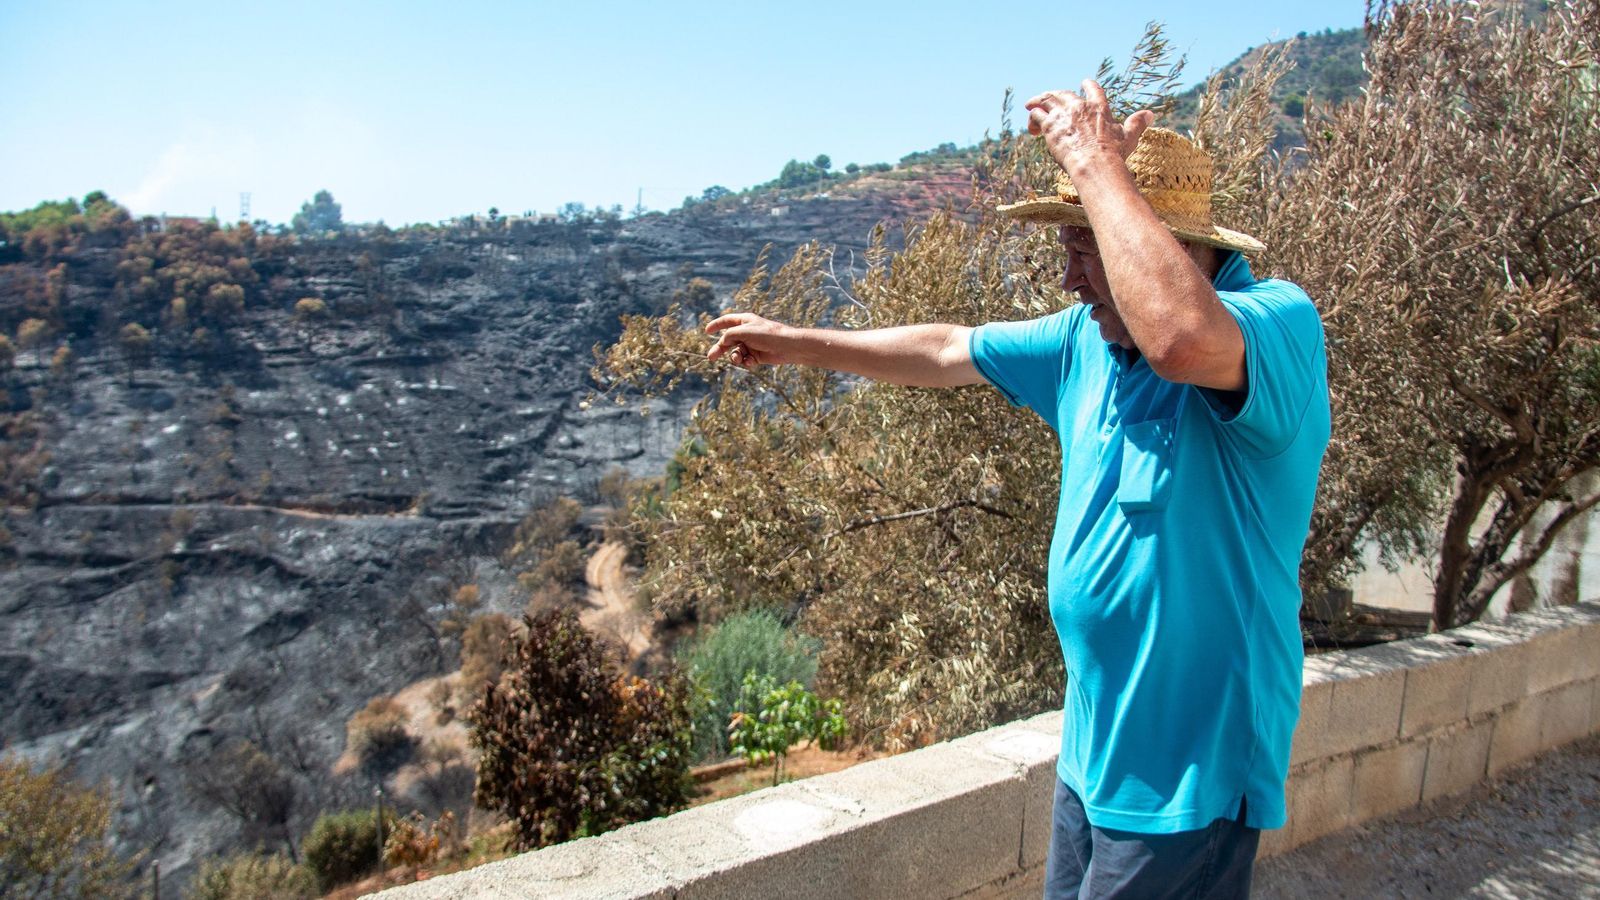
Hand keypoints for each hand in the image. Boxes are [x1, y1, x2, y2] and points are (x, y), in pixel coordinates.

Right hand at [705, 312, 797, 368]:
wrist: (787, 346)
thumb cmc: (767, 334)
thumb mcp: (744, 331)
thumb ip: (729, 335)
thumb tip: (723, 342)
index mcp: (744, 321)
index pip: (726, 321)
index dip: (716, 325)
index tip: (706, 331)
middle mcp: (747, 332)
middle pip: (728, 340)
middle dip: (720, 349)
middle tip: (711, 357)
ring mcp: (751, 344)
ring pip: (736, 352)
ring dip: (735, 357)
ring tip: (738, 359)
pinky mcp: (757, 355)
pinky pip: (745, 360)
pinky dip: (746, 362)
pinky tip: (751, 362)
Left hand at [1024, 79, 1153, 172]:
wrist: (1095, 163)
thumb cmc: (1113, 153)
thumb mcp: (1129, 136)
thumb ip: (1137, 123)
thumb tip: (1151, 114)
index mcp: (1098, 106)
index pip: (1092, 88)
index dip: (1086, 85)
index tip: (1083, 83)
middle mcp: (1079, 106)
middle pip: (1062, 92)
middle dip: (1054, 94)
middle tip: (1047, 99)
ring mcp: (1063, 114)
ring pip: (1045, 99)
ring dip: (1037, 102)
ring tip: (1030, 106)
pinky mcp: (1049, 125)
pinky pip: (1036, 115)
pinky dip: (1032, 119)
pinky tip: (1032, 129)